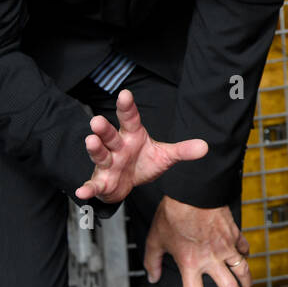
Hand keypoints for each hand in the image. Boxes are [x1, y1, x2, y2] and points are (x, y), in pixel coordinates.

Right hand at [75, 89, 208, 202]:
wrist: (128, 182)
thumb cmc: (143, 162)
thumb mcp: (165, 155)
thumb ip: (183, 150)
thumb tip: (205, 146)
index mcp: (132, 136)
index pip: (130, 119)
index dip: (127, 107)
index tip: (125, 94)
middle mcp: (117, 147)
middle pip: (110, 135)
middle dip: (104, 129)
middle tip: (97, 120)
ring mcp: (108, 164)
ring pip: (100, 155)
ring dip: (94, 149)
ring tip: (91, 141)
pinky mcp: (102, 181)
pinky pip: (94, 185)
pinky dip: (88, 189)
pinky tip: (82, 192)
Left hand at [145, 196, 251, 286]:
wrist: (193, 192)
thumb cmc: (172, 214)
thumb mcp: (155, 239)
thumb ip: (152, 261)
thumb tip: (151, 277)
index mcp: (190, 264)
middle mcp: (212, 259)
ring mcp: (226, 247)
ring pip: (242, 270)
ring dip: (246, 283)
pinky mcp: (234, 234)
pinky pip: (243, 247)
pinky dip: (244, 254)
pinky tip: (244, 257)